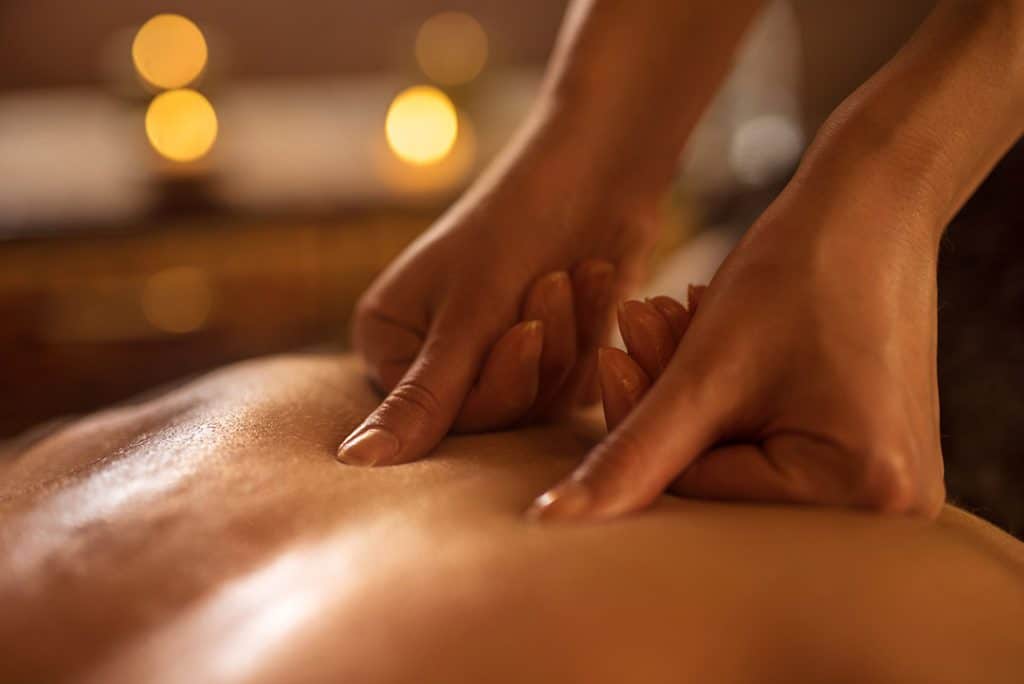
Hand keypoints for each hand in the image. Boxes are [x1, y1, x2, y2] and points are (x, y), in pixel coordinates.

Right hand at [337, 124, 659, 465]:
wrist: (599, 166)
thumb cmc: (519, 225)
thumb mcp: (468, 314)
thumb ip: (421, 399)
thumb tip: (357, 464)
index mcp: (388, 341)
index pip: (439, 418)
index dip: (496, 384)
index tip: (525, 329)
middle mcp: (432, 356)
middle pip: (490, 417)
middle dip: (537, 357)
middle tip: (551, 283)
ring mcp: (488, 355)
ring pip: (536, 405)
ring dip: (568, 341)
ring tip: (572, 272)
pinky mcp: (543, 355)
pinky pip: (571, 388)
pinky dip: (588, 338)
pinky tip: (592, 280)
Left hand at [530, 204, 947, 520]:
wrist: (875, 206)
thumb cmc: (800, 271)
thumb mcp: (706, 371)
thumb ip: (631, 454)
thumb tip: (555, 520)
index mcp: (860, 494)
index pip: (703, 492)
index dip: (641, 430)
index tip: (608, 358)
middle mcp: (892, 511)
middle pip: (728, 481)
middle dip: (670, 408)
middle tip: (634, 328)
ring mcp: (889, 484)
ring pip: (746, 457)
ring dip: (695, 395)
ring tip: (668, 318)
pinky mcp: (875, 455)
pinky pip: (778, 442)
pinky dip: (733, 397)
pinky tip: (711, 337)